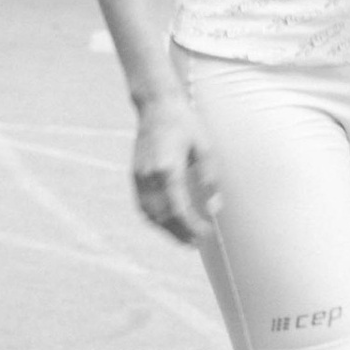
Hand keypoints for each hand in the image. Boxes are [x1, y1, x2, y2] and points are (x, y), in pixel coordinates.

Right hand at [131, 97, 218, 247]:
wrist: (157, 106)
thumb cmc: (185, 124)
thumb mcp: (206, 149)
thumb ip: (210, 180)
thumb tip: (214, 208)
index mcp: (168, 169)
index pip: (178, 209)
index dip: (191, 226)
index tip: (206, 233)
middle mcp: (149, 176)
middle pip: (161, 216)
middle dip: (178, 233)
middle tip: (196, 243)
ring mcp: (139, 176)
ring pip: (149, 213)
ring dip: (165, 229)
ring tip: (183, 238)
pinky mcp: (135, 174)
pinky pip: (143, 204)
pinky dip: (155, 218)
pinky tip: (168, 222)